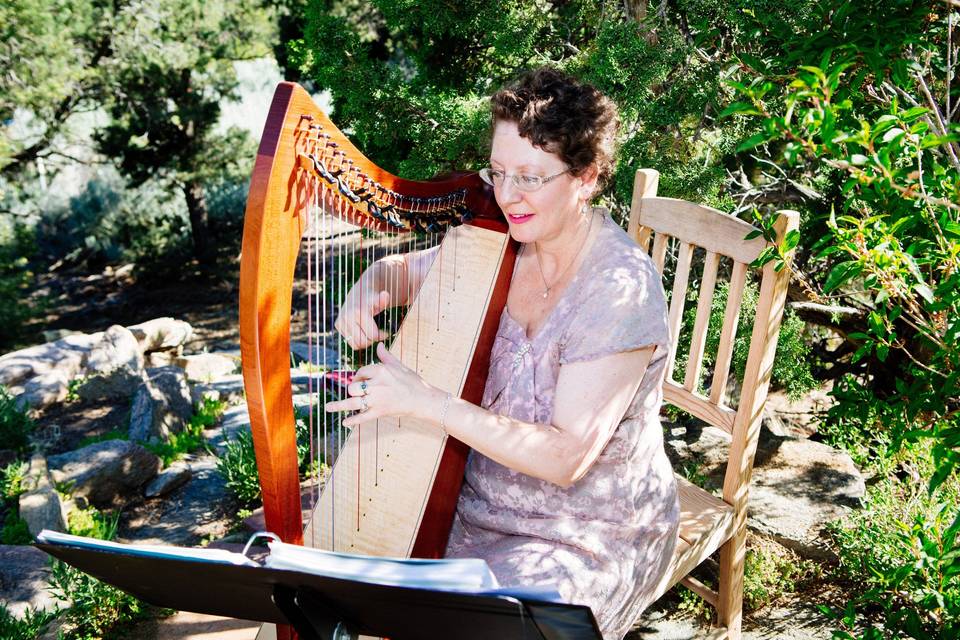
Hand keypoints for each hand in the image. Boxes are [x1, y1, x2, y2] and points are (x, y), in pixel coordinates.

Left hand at [325, 343, 443, 426]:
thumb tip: (379, 345)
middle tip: (356, 391)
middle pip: (353, 387)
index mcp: (381, 371)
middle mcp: (376, 385)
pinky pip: (362, 417)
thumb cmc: (412, 381)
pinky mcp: (380, 412)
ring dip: (338, 406)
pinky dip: (352, 421)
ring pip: (352, 403)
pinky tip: (345, 422)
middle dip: (352, 389)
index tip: (360, 380)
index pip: (360, 372)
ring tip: (327, 408)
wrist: (423, 399)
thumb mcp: (399, 366)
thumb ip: (386, 356)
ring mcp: (377, 400)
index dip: (358, 377)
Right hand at [334, 289, 391, 349]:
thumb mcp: (379, 300)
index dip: (382, 336)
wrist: (359, 293)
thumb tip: (385, 294)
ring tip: (371, 334)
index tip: (386, 332)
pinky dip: (358, 341)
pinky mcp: (338, 325)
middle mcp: (347, 317)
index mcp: (358, 312)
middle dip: (373, 340)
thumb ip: (383, 300)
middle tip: (379, 334)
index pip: (372, 335)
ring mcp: (341, 322)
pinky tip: (363, 333)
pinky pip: (350, 342)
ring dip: (366, 342)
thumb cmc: (372, 299)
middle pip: (363, 342)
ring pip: (356, 344)